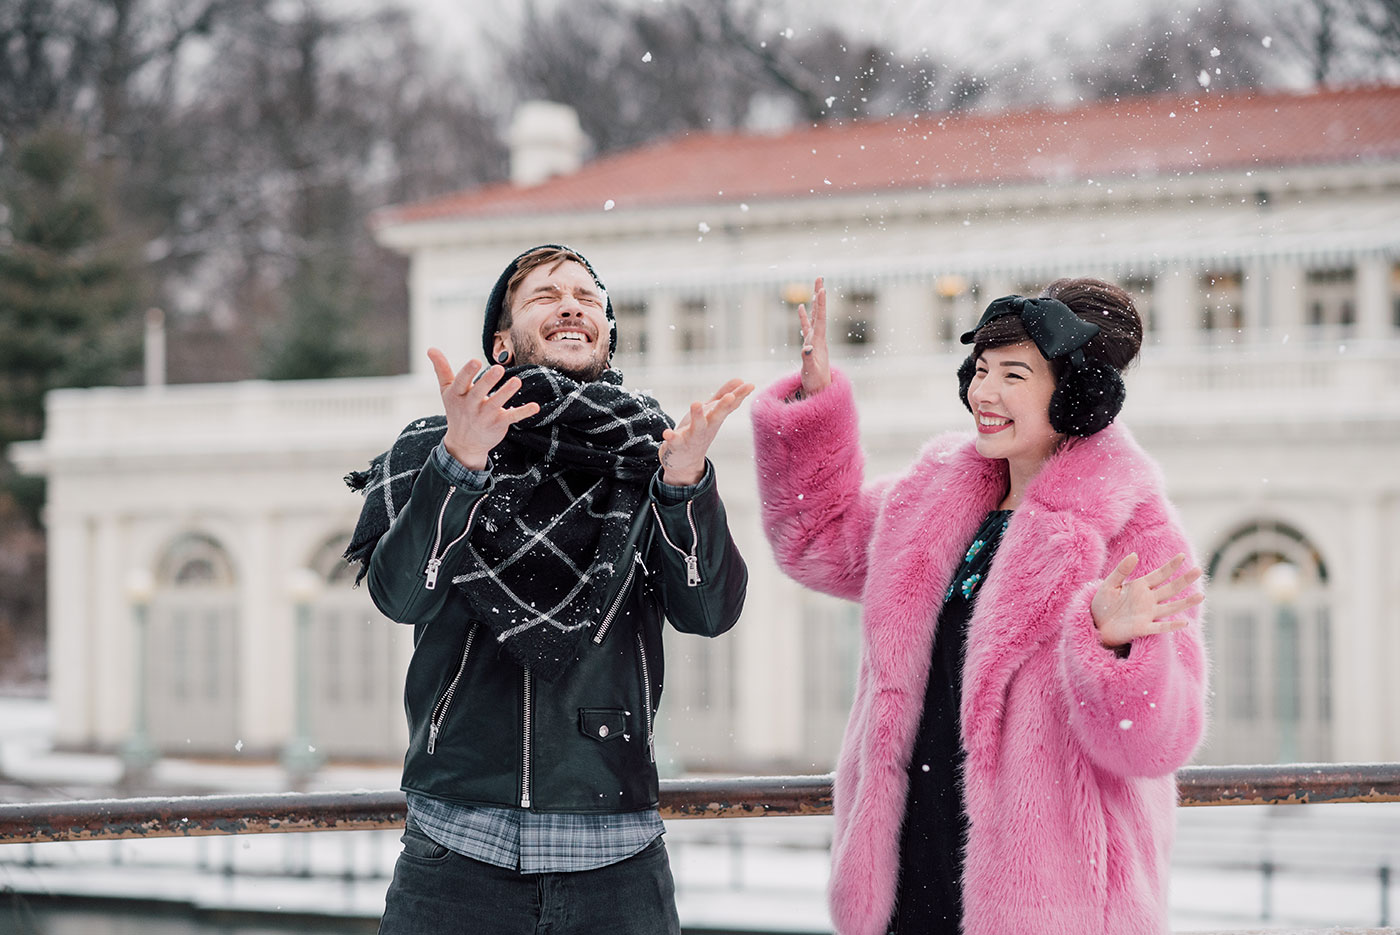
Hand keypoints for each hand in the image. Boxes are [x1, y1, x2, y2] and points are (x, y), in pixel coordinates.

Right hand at [428, 347, 539, 469]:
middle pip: (478, 392)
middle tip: (498, 369)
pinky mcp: (498, 424)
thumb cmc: (457, 410)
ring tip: (517, 381)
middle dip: (488, 381)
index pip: (461, 382)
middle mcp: (470, 406)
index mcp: (457, 395)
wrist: (464, 443)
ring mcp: (485, 416)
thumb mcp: (447, 391)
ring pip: (496, 404)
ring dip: (506, 393)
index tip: (475, 361)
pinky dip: (523, 412)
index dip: (467, 372)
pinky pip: (511, 417)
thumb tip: (430, 348)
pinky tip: (535, 407)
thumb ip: (442, 369)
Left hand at [659, 378, 754, 485]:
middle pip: (717, 416)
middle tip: (730, 396)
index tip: (750, 385)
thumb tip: (741, 380)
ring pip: (697, 427)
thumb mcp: (712, 413)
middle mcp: (707, 428)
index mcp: (715, 419)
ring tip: (696, 403)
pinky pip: (675, 441)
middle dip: (723, 406)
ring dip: (697, 416)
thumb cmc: (699, 433)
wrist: (685, 463)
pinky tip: (667, 433)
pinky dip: (672, 437)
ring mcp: (692, 438)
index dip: (740, 395)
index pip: (729, 405)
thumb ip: (724, 396)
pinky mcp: (677, 445)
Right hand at [797, 277, 829, 397]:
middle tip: (820, 278)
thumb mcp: (811, 372)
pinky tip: (801, 308)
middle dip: (819, 296)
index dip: (821, 304)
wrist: (820, 391)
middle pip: (820, 313)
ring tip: (815, 288)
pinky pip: (806, 327)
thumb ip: (807, 359)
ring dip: (814, 303)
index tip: (822, 289)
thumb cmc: (816, 383)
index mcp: (819, 342)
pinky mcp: (810, 346)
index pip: (821, 319)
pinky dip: (804, 317)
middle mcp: (818, 339)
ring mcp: (815, 341)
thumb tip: (806, 348)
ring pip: (814, 318)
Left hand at [1090, 553, 1203, 647]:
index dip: (1171, 566)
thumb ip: (1121, 570)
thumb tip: (1134, 554)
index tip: (1182, 556)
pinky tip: (1184, 622)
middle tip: (1198, 570)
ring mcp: (1147, 614)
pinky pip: (1160, 627)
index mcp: (1140, 587)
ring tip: (1201, 596)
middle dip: (1184, 580)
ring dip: (1186, 602)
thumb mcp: (1109, 584)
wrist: (1096, 624)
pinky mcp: (1143, 628)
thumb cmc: (1103, 604)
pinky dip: (1171, 625)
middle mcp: (1148, 600)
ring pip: (1171, 607)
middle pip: (1170, 589)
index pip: (1159, 574)